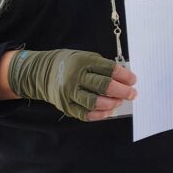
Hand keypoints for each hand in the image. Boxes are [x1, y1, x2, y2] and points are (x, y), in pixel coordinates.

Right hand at [7, 48, 136, 121]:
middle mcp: (76, 77)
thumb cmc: (70, 63)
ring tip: (119, 102)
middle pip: (104, 86)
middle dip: (122, 91)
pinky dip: (99, 114)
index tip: (133, 80)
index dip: (124, 76)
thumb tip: (124, 78)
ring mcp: (69, 92)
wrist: (40, 72)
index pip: (109, 69)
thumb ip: (103, 67)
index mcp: (84, 62)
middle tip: (132, 94)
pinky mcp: (65, 105)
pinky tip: (108, 111)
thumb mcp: (86, 57)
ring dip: (111, 104)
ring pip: (95, 102)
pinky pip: (84, 113)